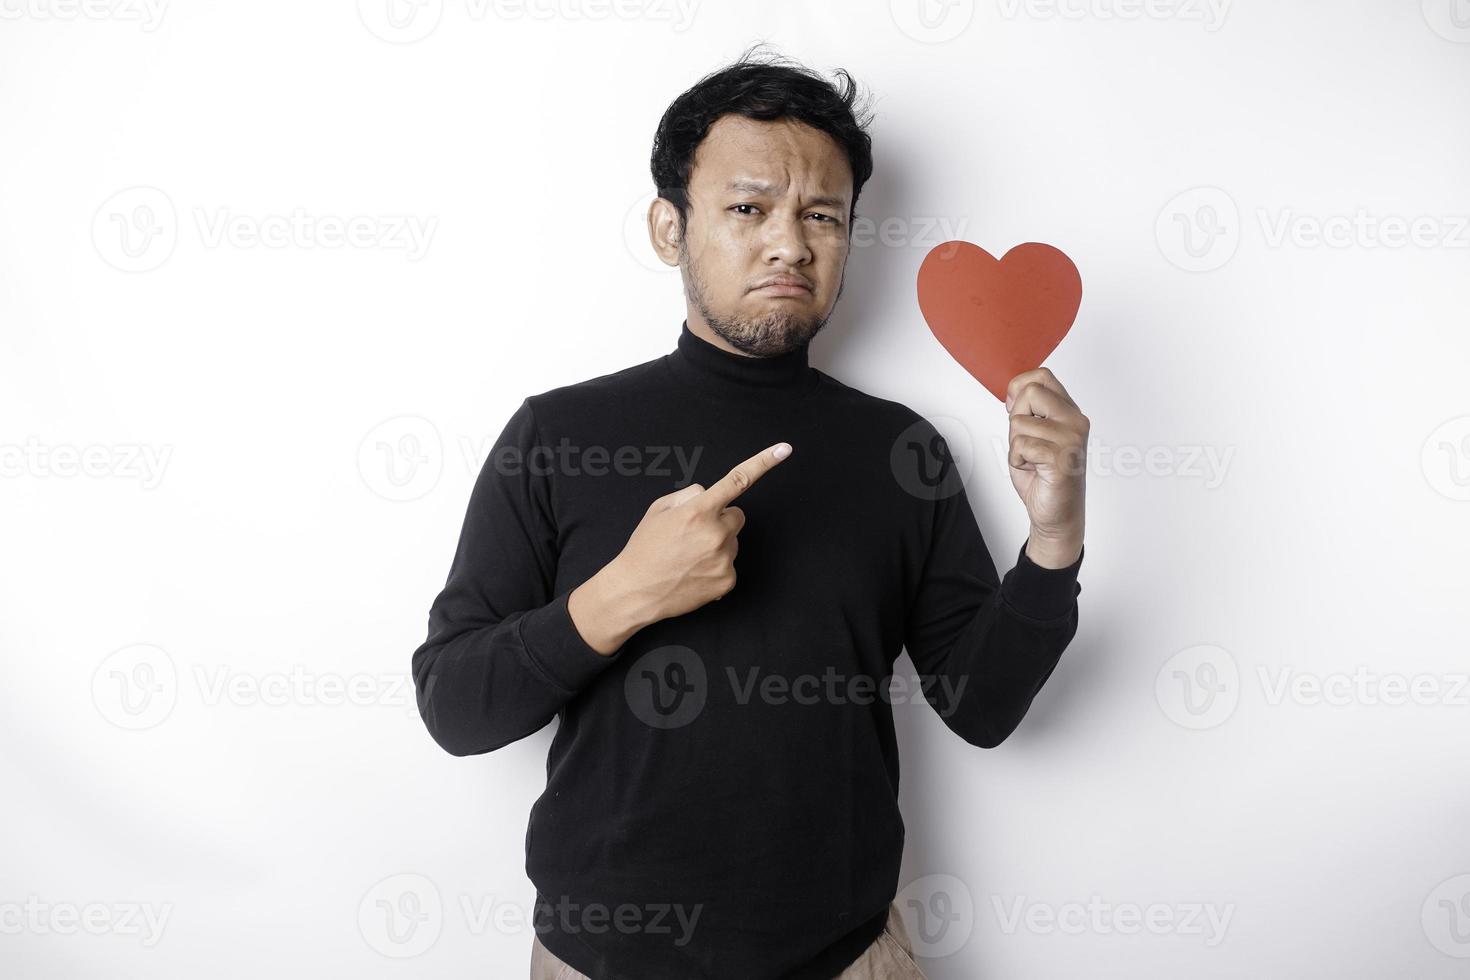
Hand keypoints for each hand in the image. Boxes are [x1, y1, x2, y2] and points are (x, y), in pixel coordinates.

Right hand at [570, 442, 792, 652]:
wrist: (635, 591)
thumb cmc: (645, 548)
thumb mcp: (659, 509)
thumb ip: (689, 495)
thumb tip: (708, 494)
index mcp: (699, 511)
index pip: (738, 480)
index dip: (763, 462)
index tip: (784, 449)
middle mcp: (716, 533)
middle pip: (737, 516)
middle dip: (721, 520)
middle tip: (694, 535)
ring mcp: (724, 559)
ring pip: (732, 542)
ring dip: (717, 545)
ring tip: (688, 557)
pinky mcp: (727, 581)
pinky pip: (729, 565)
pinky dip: (716, 568)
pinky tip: (694, 573)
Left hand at [1005, 368, 1087, 566]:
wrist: (1056, 513)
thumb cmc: (1042, 475)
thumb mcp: (1032, 434)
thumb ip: (1028, 411)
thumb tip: (1014, 390)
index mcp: (1068, 411)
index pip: (1042, 376)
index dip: (1019, 387)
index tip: (1014, 408)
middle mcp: (1075, 421)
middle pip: (1031, 392)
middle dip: (1016, 417)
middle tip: (1026, 442)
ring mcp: (1072, 438)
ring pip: (1020, 423)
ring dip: (1016, 446)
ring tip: (1033, 460)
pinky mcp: (1063, 458)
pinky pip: (1022, 446)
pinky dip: (1018, 460)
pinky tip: (1034, 469)